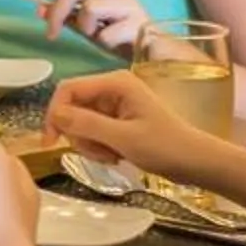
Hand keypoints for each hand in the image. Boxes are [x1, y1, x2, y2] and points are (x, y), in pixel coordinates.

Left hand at [20, 0, 148, 52]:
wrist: (157, 54)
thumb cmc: (121, 37)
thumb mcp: (87, 27)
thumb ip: (66, 16)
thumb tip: (39, 7)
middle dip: (56, 13)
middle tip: (51, 34)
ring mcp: (128, 3)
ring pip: (89, 8)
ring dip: (84, 28)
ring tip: (96, 37)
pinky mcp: (138, 23)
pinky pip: (106, 33)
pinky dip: (104, 43)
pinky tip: (114, 44)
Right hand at [45, 70, 179, 169]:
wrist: (194, 162)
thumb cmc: (164, 147)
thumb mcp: (123, 138)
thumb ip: (87, 125)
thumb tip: (54, 115)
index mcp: (115, 83)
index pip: (69, 89)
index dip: (54, 113)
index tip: (50, 143)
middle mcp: (112, 88)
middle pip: (73, 107)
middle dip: (79, 135)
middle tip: (99, 154)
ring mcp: (115, 104)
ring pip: (81, 122)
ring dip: (90, 144)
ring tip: (112, 157)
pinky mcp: (118, 119)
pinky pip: (93, 131)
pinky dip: (98, 147)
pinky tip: (116, 156)